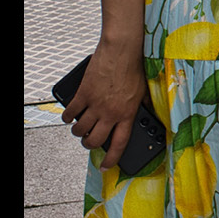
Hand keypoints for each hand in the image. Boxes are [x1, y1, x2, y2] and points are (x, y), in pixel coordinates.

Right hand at [59, 44, 147, 166]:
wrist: (122, 50)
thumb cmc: (135, 68)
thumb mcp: (144, 91)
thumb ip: (145, 106)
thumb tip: (151, 115)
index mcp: (128, 115)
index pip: (119, 144)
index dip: (111, 159)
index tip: (105, 167)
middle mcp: (111, 113)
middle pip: (95, 140)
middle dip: (89, 145)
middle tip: (88, 142)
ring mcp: (96, 104)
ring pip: (81, 129)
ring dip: (78, 132)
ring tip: (79, 128)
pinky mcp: (83, 93)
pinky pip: (71, 112)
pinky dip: (67, 117)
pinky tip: (69, 116)